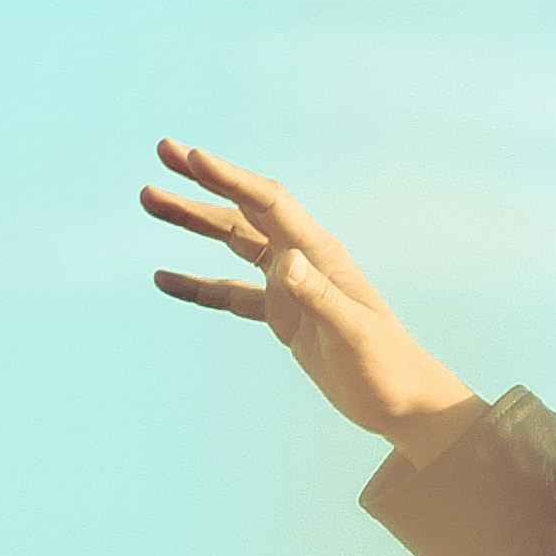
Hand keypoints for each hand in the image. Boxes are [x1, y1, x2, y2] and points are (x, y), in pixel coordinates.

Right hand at [142, 139, 484, 458]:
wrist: (405, 402)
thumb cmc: (387, 366)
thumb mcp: (351, 332)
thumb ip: (318, 296)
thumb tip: (283, 262)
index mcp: (320, 254)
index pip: (268, 203)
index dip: (230, 178)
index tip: (191, 157)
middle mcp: (302, 261)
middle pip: (244, 211)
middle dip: (203, 183)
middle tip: (162, 153)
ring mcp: (291, 287)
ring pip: (232, 244)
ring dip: (194, 221)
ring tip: (150, 200)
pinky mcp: (284, 317)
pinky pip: (231, 295)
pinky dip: (198, 286)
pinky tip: (164, 279)